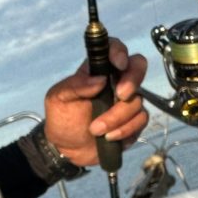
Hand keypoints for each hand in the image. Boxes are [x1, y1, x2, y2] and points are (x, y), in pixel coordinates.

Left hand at [42, 39, 147, 167]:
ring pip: (137, 100)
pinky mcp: (134, 120)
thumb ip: (75, 86)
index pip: (113, 49)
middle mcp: (116, 81)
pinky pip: (140, 120)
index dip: (119, 51)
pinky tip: (108, 137)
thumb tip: (100, 79)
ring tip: (95, 129)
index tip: (118, 63)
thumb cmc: (61, 117)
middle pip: (138, 66)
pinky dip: (125, 129)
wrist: (67, 148)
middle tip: (120, 95)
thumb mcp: (57, 98)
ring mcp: (127, 100)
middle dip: (132, 79)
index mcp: (97, 70)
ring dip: (117, 117)